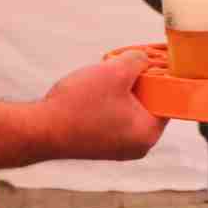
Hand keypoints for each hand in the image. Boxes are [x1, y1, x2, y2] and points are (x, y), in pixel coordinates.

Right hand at [37, 51, 166, 161]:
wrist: (38, 130)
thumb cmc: (77, 106)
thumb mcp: (114, 72)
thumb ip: (138, 60)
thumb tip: (144, 58)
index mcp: (147, 133)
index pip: (169, 101)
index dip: (163, 77)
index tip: (153, 61)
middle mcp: (137, 146)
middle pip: (150, 104)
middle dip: (139, 81)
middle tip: (126, 64)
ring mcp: (117, 148)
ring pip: (130, 110)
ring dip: (121, 90)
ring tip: (105, 76)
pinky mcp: (100, 145)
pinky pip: (113, 118)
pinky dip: (108, 101)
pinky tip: (93, 90)